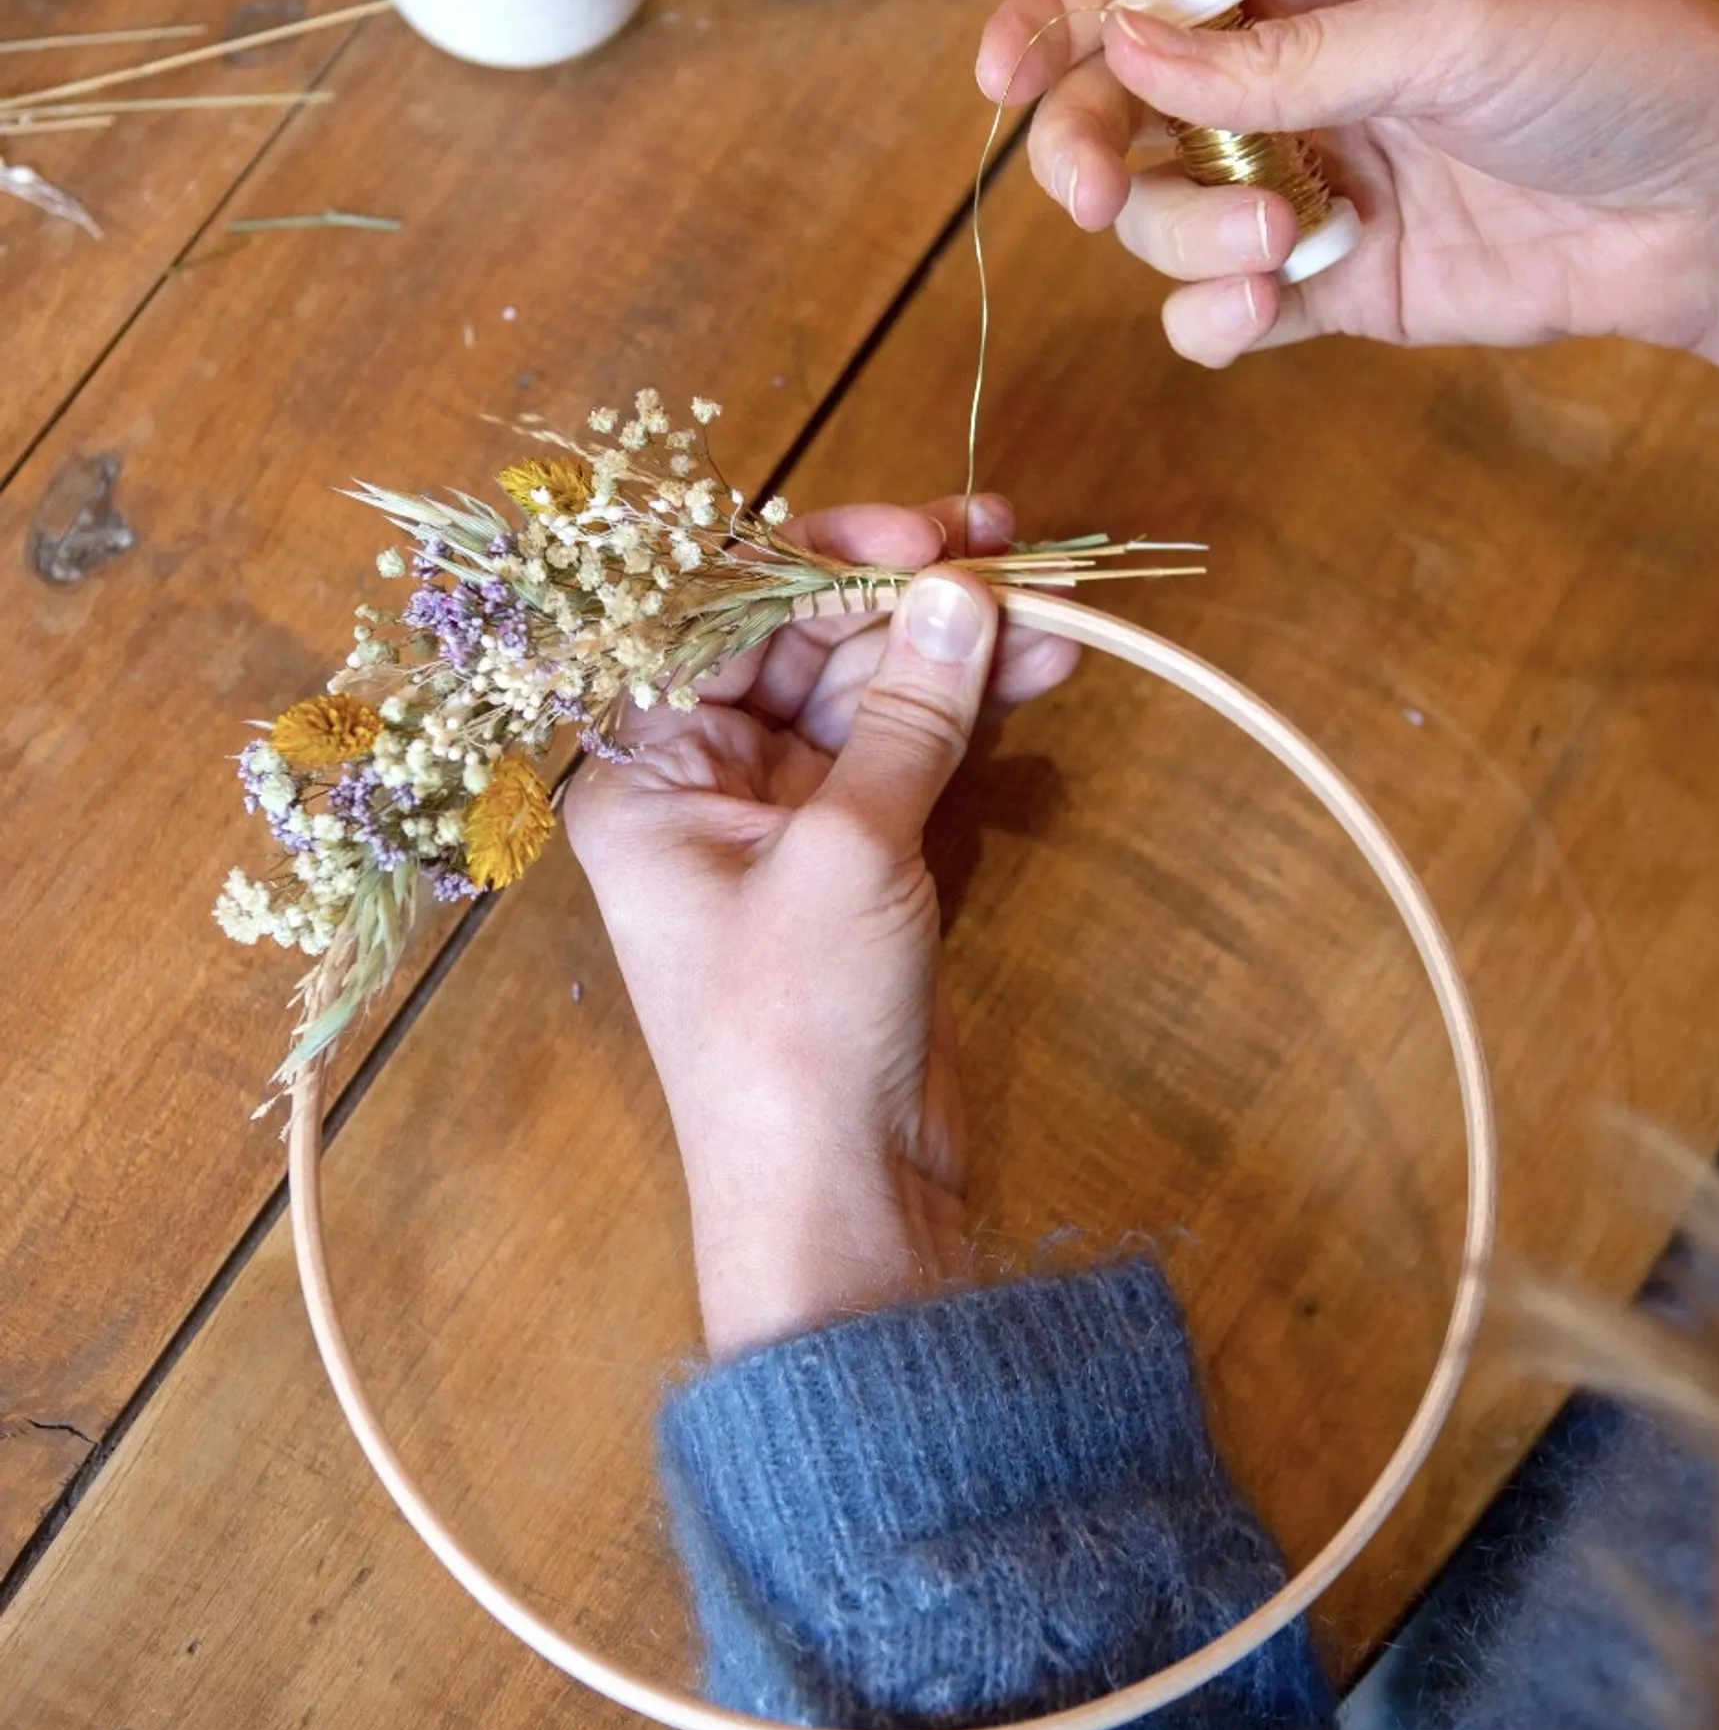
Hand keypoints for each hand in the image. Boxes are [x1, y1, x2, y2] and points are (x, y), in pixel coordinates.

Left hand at [565, 494, 1077, 1358]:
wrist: (839, 1197)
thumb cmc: (794, 1033)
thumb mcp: (851, 854)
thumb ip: (908, 711)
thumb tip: (959, 588)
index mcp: (648, 769)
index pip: (724, 616)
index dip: (824, 557)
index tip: (925, 532)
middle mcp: (706, 782)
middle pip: (805, 643)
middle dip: (910, 593)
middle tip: (1012, 546)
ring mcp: (787, 820)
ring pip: (871, 691)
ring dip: (958, 645)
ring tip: (1059, 603)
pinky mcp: (860, 860)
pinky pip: (911, 750)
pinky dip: (972, 710)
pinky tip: (1040, 669)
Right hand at [976, 0, 1718, 402]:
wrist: (1716, 199)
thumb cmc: (1614, 65)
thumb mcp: (1448, 25)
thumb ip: (1280, 51)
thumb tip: (1126, 43)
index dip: (1055, 13)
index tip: (995, 74)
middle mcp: (1288, 73)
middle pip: (1121, 103)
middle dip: (1090, 149)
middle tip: (1102, 195)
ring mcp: (1305, 179)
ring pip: (1165, 217)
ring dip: (1190, 241)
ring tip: (1287, 248)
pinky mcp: (1336, 281)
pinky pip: (1223, 311)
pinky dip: (1215, 322)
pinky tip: (1265, 314)